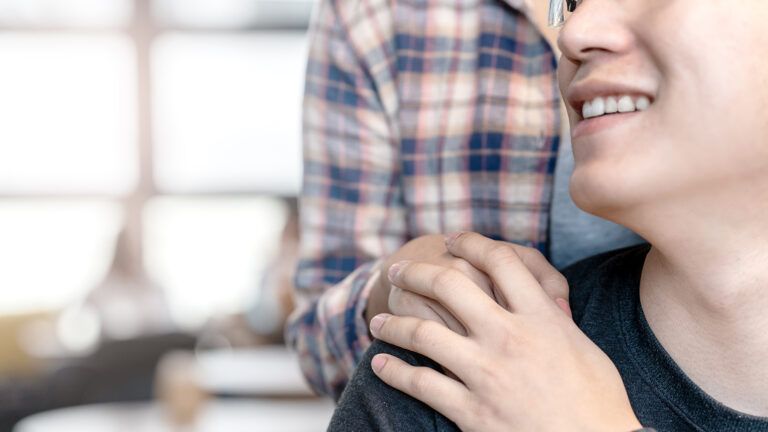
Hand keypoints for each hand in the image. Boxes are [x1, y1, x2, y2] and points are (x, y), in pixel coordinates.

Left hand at [368, 232, 640, 431]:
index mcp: (542, 317)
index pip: (500, 260)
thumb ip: (553, 319)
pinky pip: (420, 384)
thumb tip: (541, 299)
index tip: (452, 240)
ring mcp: (486, 374)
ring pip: (422, 333)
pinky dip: (394, 372)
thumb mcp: (584, 347)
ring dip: (392, 324)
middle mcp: (509, 338)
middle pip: (449, 284)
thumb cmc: (599, 403)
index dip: (472, 242)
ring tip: (377, 322)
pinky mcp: (471, 411)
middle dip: (415, 272)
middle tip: (396, 271)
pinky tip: (381, 365)